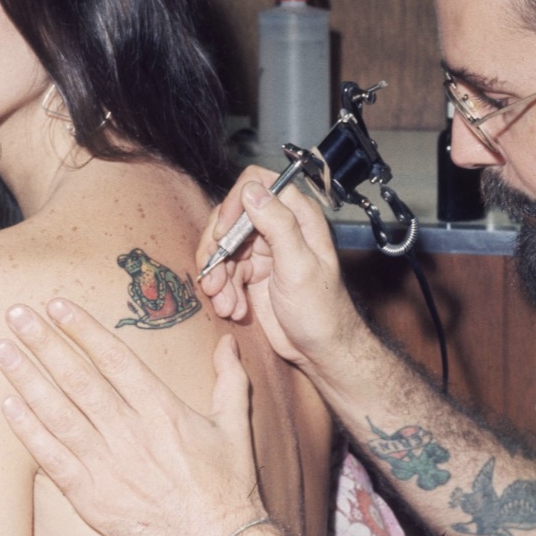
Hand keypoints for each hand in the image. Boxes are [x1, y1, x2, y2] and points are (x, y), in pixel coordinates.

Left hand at [0, 299, 263, 535]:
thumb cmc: (228, 488)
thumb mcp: (234, 427)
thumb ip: (229, 379)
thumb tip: (227, 342)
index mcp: (163, 410)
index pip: (115, 359)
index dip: (84, 330)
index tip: (58, 306)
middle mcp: (130, 432)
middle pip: (78, 379)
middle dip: (44, 344)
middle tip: (16, 315)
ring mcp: (107, 465)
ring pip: (58, 413)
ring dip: (27, 379)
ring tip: (2, 351)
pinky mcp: (91, 498)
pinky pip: (52, 458)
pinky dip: (29, 431)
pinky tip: (8, 406)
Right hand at [198, 167, 365, 372]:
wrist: (320, 351)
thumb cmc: (322, 311)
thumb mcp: (299, 266)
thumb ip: (278, 225)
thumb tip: (252, 191)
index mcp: (298, 216)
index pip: (256, 184)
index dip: (235, 205)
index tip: (223, 236)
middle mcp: (279, 226)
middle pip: (231, 216)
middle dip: (217, 249)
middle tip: (213, 277)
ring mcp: (264, 250)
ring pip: (223, 247)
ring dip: (218, 276)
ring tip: (224, 303)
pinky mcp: (253, 273)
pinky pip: (225, 271)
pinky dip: (222, 291)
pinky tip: (231, 309)